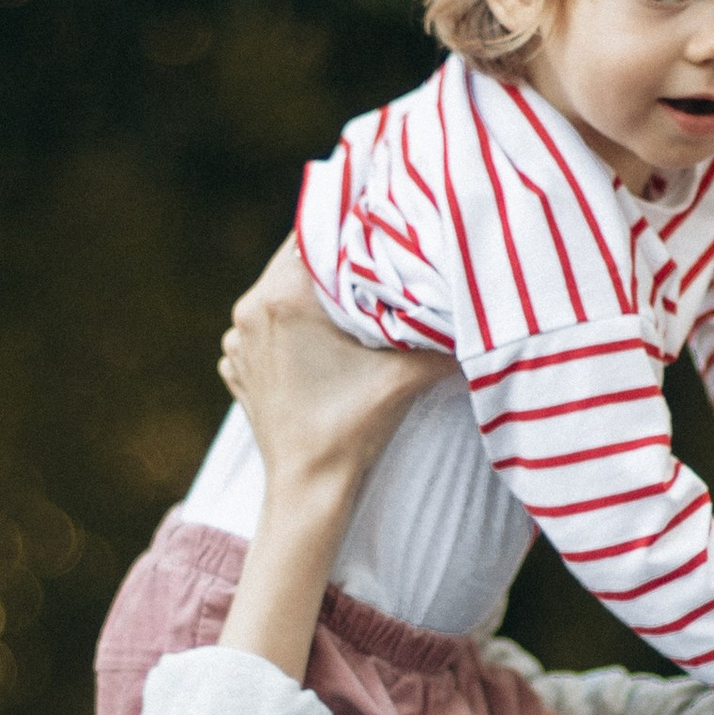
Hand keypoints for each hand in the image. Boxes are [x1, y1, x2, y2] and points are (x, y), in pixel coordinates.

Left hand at [220, 244, 448, 499]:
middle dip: (334, 261)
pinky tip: (319, 341)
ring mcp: (237, 338)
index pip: (315, 234)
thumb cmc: (351, 429)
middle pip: (296, 261)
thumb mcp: (405, 376)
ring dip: (311, 294)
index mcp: (283, 298)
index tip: (377, 227)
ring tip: (349, 303)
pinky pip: (264, 325)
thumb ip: (440, 338)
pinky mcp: (236, 363)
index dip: (349, 227)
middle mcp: (250, 309)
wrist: (307, 487)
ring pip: (279, 293)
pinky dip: (289, 326)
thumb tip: (476, 310)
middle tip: (372, 262)